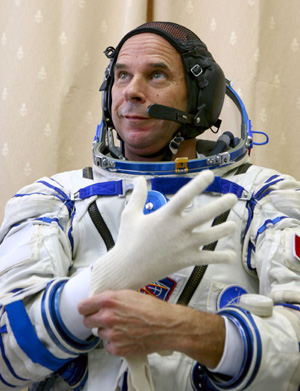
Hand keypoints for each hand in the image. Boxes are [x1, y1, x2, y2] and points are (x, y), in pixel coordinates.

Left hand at [78, 290, 224, 367]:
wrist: (167, 325)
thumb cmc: (153, 308)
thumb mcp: (130, 294)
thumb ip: (112, 298)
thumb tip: (100, 302)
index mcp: (109, 300)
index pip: (83, 306)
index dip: (86, 308)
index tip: (89, 309)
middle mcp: (107, 317)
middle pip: (86, 321)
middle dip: (94, 319)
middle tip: (105, 318)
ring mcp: (111, 334)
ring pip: (99, 333)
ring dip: (107, 331)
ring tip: (122, 327)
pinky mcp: (117, 348)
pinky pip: (108, 346)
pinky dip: (114, 343)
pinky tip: (126, 336)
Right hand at [90, 170, 236, 295]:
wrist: (127, 269)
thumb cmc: (127, 240)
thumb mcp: (129, 214)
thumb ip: (138, 195)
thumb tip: (138, 178)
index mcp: (165, 215)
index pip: (185, 195)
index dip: (198, 184)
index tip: (210, 174)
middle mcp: (178, 229)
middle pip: (204, 215)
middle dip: (220, 205)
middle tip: (233, 197)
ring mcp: (184, 246)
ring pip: (210, 236)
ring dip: (224, 230)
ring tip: (234, 225)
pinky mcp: (186, 260)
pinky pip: (207, 259)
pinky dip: (220, 258)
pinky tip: (231, 255)